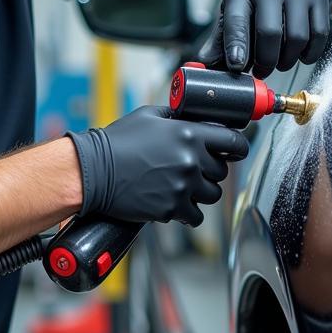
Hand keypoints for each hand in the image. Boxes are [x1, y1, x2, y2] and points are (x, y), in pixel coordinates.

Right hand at [67, 105, 248, 226]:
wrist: (94, 172)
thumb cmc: (117, 142)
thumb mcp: (149, 116)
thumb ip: (177, 117)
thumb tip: (193, 117)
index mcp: (189, 134)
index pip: (233, 142)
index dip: (238, 147)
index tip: (236, 151)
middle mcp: (191, 160)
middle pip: (221, 171)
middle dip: (210, 169)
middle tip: (193, 167)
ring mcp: (183, 186)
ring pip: (211, 194)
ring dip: (200, 191)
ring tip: (182, 185)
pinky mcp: (172, 208)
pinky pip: (195, 215)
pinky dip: (188, 212)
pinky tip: (176, 203)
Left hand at [199, 0, 329, 77]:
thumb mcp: (230, 9)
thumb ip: (220, 39)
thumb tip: (207, 65)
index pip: (237, 21)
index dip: (237, 47)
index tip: (237, 66)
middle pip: (270, 33)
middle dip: (265, 61)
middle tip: (261, 71)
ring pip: (297, 38)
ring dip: (287, 61)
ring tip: (278, 62)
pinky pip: (319, 35)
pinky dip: (309, 54)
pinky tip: (298, 55)